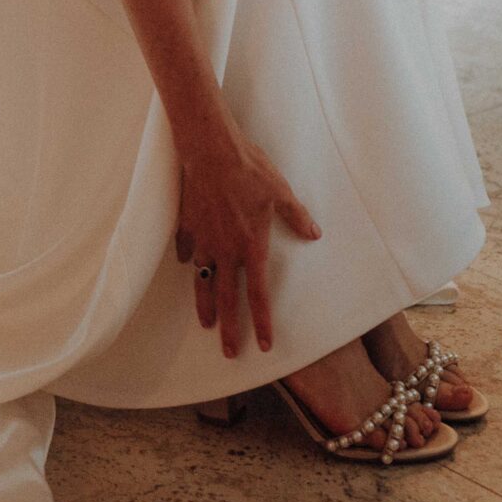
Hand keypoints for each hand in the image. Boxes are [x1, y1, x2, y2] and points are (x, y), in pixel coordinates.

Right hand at [175, 118, 321, 357]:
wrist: (211, 150)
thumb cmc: (249, 169)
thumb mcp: (280, 192)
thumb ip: (296, 216)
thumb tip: (314, 233)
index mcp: (250, 246)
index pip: (258, 294)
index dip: (262, 322)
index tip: (264, 344)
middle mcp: (225, 250)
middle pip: (227, 298)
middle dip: (230, 329)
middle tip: (230, 352)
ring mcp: (203, 240)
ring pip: (202, 281)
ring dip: (205, 304)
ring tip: (206, 323)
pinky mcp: (187, 226)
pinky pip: (187, 249)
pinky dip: (189, 260)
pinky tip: (189, 265)